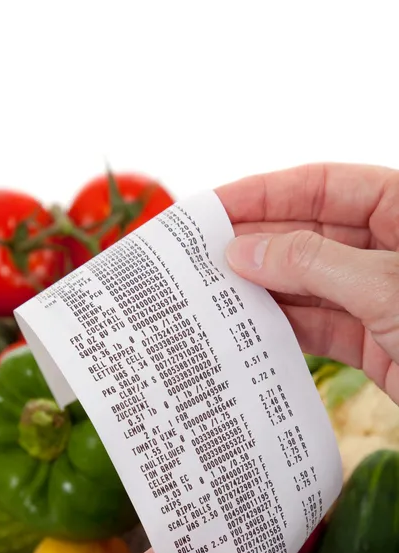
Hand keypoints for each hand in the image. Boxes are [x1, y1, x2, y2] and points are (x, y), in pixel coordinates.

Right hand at [216, 163, 398, 402]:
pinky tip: (247, 325)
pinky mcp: (376, 342)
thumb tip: (243, 250)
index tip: (212, 205)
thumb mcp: (387, 286)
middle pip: (308, 233)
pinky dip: (284, 327)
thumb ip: (312, 263)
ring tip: (210, 290)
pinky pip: (319, 325)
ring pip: (308, 282)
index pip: (322, 185)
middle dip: (256, 243)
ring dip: (262, 288)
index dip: (264, 192)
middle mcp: (390, 248)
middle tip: (198, 254)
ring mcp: (380, 296)